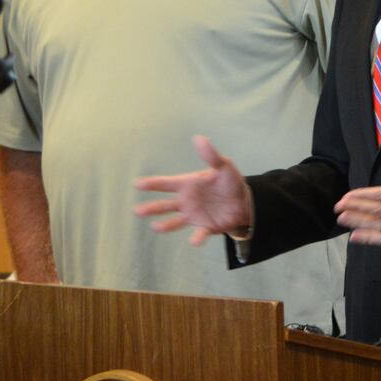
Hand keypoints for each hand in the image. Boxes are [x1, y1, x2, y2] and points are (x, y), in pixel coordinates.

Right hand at [134, 135, 252, 245]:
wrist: (244, 202)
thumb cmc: (230, 182)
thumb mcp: (224, 166)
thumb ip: (211, 155)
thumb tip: (199, 138)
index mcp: (188, 184)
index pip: (167, 183)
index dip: (152, 184)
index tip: (137, 184)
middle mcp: (187, 201)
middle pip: (165, 205)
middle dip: (152, 208)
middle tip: (136, 210)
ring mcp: (194, 215)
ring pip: (175, 221)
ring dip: (165, 225)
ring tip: (155, 227)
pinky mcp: (205, 227)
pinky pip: (199, 234)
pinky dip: (196, 238)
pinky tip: (193, 241)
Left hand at [333, 140, 380, 246]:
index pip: (379, 196)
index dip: (361, 197)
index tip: (346, 196)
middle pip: (373, 211)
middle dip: (354, 209)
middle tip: (337, 207)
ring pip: (376, 226)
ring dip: (357, 222)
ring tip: (341, 219)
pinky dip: (369, 239)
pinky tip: (355, 237)